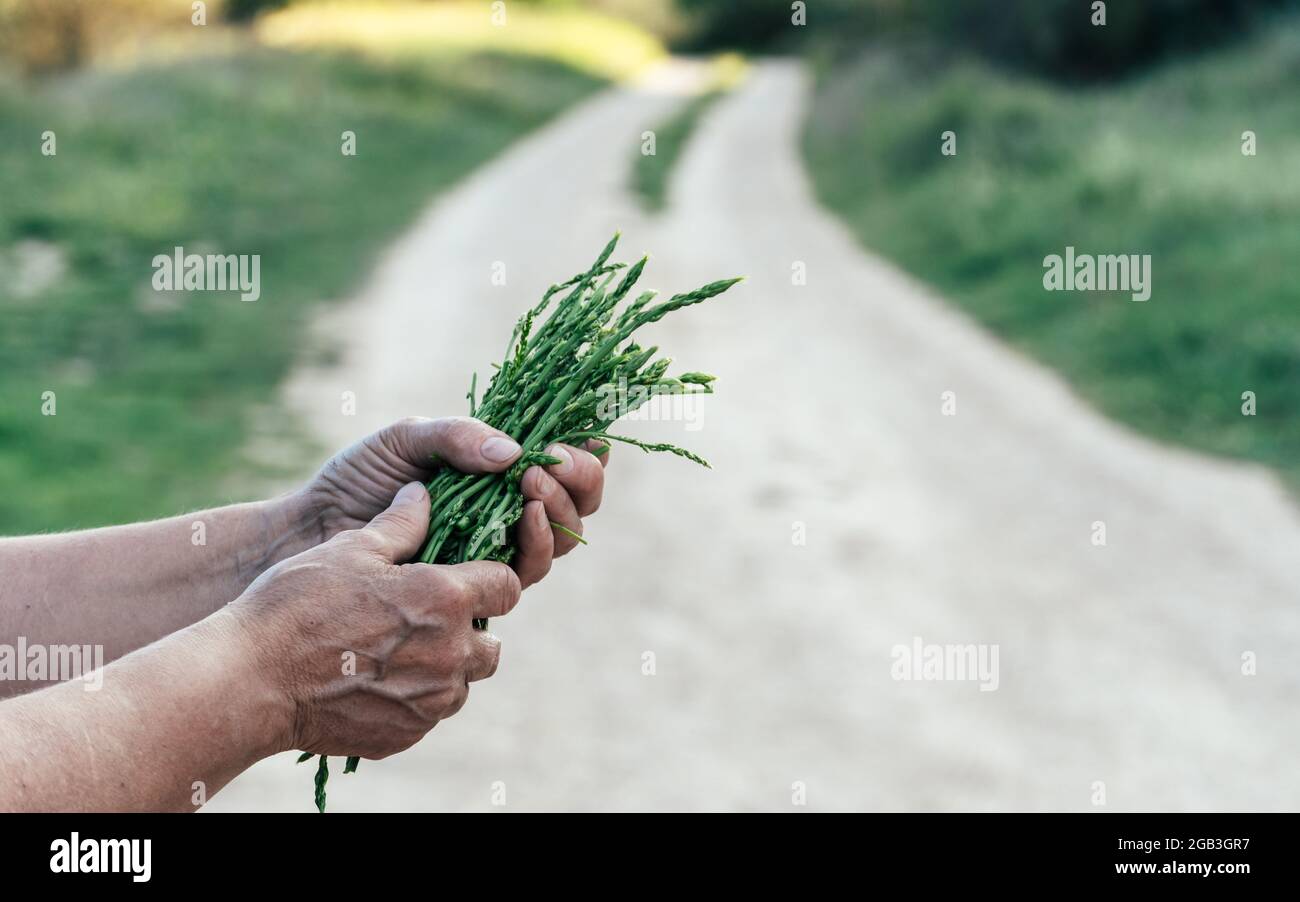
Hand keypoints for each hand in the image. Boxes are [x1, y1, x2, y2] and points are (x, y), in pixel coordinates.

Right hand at [232, 483, 519, 759]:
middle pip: (493, 644)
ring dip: (446, 667)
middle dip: (470, 630)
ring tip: (400, 651)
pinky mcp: (409, 734)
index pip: (509, 585)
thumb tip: (423, 494)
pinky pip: (431, 714)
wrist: (251, 679)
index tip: (470, 578)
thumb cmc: (298, 604)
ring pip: (464, 682)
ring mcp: (432, 701)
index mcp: (445, 599)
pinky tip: (377, 682)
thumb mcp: (350, 549)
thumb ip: (401, 523)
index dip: (491, 579)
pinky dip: (416, 698)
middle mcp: (451, 653)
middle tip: (428, 620)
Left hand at [292, 416, 608, 586]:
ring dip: (561, 508)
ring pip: (562, 539)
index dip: (586, 452)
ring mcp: (497, 549)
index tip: (582, 437)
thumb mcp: (407, 439)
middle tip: (550, 461)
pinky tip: (525, 515)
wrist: (314, 532)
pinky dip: (537, 541)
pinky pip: (527, 571)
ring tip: (533, 481)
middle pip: (578, 504)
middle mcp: (508, 511)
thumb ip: (457, 436)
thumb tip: (514, 452)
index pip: (563, 461)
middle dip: (578, 479)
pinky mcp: (481, 586)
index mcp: (498, 470)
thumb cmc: (357, 479)